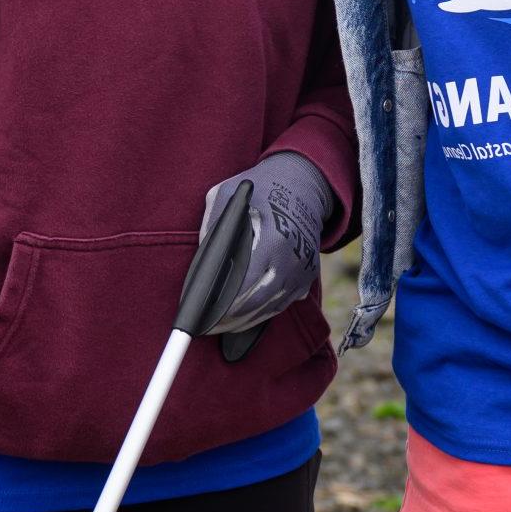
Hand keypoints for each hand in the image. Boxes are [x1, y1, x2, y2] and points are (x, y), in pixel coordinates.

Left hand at [198, 151, 333, 334]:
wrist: (303, 184)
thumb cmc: (258, 188)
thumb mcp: (225, 194)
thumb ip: (212, 226)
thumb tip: (201, 264)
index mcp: (271, 238)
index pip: (243, 286)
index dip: (222, 307)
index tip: (203, 318)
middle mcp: (291, 259)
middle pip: (257, 304)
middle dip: (230, 320)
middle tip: (207, 327)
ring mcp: (303, 270)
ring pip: (270, 309)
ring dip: (246, 321)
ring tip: (222, 326)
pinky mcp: (308, 276)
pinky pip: (283, 303)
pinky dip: (263, 313)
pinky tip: (244, 316)